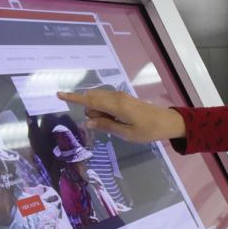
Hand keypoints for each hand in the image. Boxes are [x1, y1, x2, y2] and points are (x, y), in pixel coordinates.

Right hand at [58, 87, 184, 143]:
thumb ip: (106, 126)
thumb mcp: (127, 134)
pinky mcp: (124, 99)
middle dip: (91, 111)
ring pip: (99, 101)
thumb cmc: (148, 130)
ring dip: (99, 112)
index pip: (90, 100)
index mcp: (116, 106)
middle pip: (93, 99)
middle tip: (107, 126)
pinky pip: (107, 102)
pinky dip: (104, 110)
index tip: (59, 94)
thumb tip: (87, 122)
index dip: (73, 97)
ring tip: (116, 125)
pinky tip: (114, 120)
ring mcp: (121, 97)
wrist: (168, 122)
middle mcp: (117, 97)